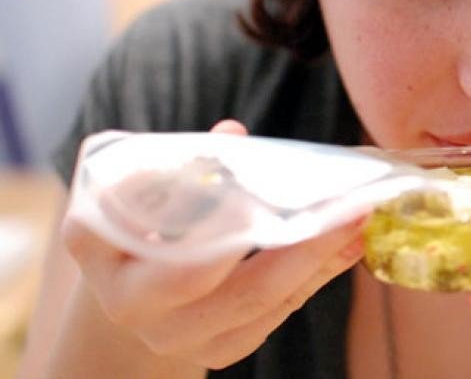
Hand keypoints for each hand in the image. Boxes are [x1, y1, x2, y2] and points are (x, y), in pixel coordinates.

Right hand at [61, 120, 367, 369]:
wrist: (132, 291)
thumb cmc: (142, 217)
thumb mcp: (139, 180)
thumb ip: (180, 158)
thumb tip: (233, 136)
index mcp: (95, 241)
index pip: (143, 220)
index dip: (199, 203)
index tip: (251, 179)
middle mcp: (128, 298)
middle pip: (208, 274)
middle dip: (284, 239)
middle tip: (342, 203)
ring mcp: (171, 334)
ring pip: (255, 299)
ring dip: (316, 257)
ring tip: (359, 218)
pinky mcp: (216, 351)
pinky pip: (274, 315)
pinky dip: (316, 277)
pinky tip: (348, 246)